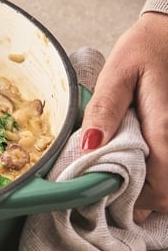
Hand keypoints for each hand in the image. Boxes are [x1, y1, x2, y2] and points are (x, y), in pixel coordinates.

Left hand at [81, 11, 167, 219]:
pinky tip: (141, 168)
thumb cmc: (144, 50)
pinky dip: (160, 175)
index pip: (162, 183)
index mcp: (165, 124)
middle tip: (117, 191)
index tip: (115, 197)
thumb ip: (106, 108)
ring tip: (127, 180)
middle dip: (148, 200)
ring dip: (154, 190)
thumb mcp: (118, 72)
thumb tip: (90, 146)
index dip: (140, 199)